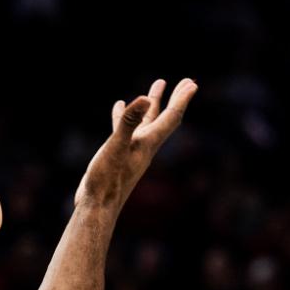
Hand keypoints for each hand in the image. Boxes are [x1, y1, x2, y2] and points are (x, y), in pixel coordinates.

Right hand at [76, 77, 197, 210]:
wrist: (97, 207)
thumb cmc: (106, 180)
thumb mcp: (115, 147)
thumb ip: (128, 122)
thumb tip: (144, 99)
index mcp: (147, 143)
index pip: (171, 118)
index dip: (181, 100)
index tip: (192, 84)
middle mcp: (144, 146)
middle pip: (166, 119)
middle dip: (176, 100)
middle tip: (188, 82)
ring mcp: (132, 151)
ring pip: (147, 122)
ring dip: (153, 104)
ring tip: (156, 87)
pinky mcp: (118, 154)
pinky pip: (126, 129)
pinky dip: (125, 116)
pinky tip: (118, 106)